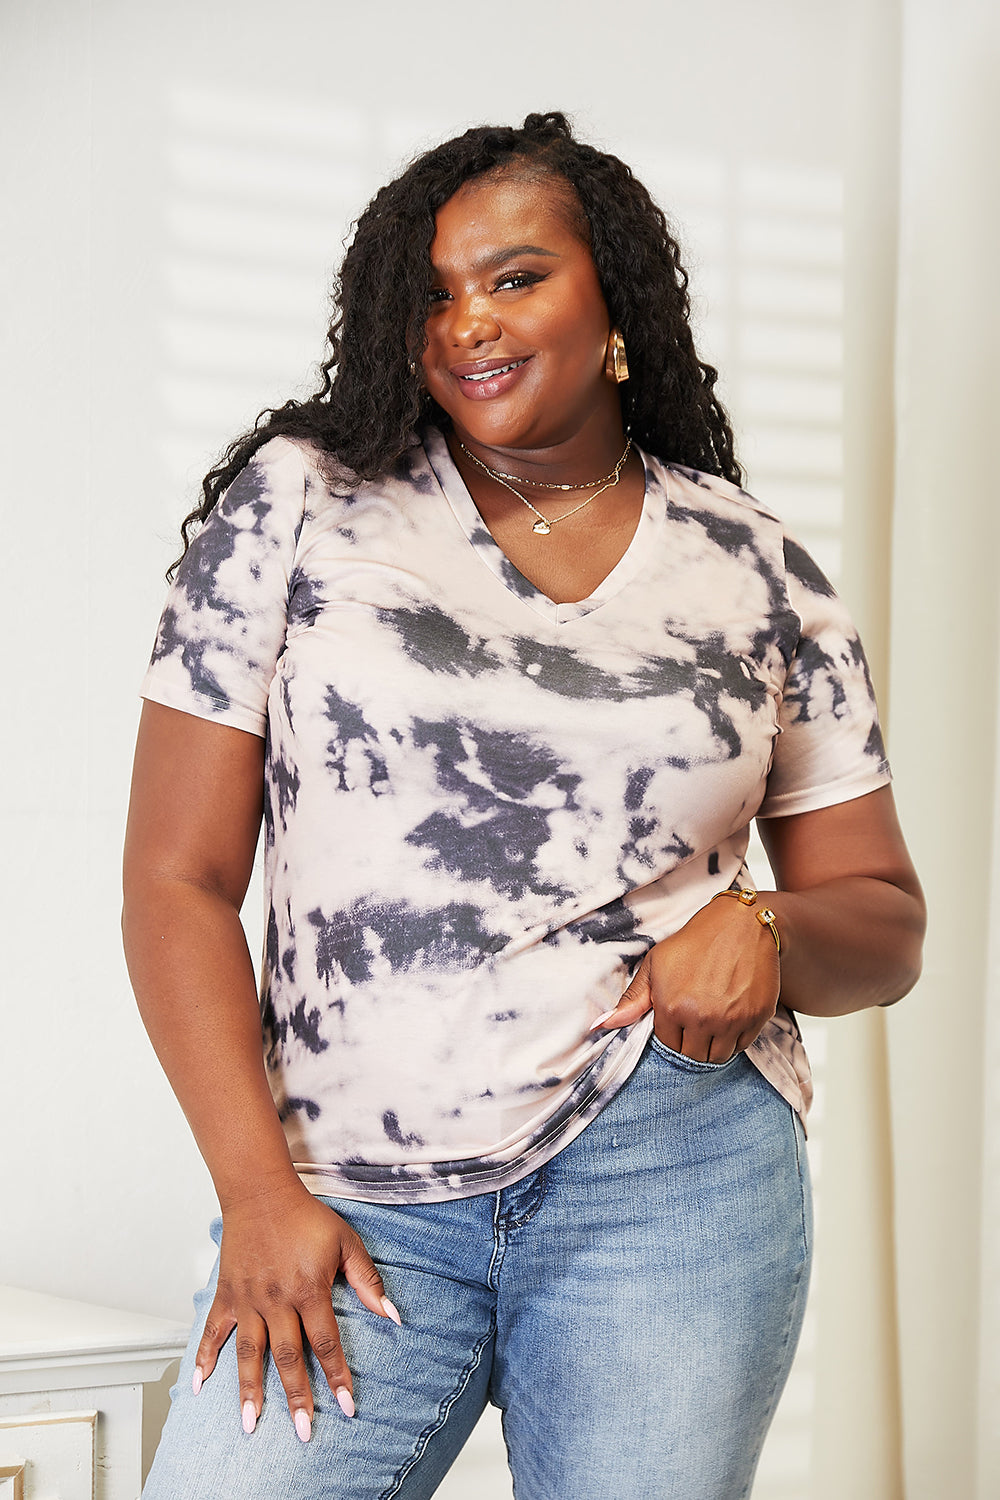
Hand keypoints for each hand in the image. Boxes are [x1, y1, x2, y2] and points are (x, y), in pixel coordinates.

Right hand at [193, 1181, 399, 1440]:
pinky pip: (213, 1331)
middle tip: (303, 1433)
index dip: (337, 1377)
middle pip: (288, 1357)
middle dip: (297, 1398)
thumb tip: (392, 1315)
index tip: (347, 1407)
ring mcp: (248, 1300)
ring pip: (249, 1353)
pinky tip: (200, 1386)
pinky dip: (204, 1358)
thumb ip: (367, 1280)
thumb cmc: (306, 1217)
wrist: (262, 1193)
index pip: (326, 1343)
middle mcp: (277, 1300)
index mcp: (309, 1289)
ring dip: (250, 1391)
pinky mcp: (227, 1294)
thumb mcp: (346, 1242)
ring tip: (250, 1425)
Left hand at [592, 898, 779, 1061]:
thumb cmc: (694, 943)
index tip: (678, 1022)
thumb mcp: (656, 965)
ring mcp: (732, 1020)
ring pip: (719, 1057)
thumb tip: (599, 1026)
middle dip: (692, 1045)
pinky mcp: (757, 1017)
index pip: (669, 1047)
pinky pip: (743, 1045)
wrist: (741, 924)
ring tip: (712, 1021)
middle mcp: (702, 1018)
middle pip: (694, 1057)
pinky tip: (730, 1016)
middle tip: (696, 1023)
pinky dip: (736, 1038)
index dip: (672, 1036)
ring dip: (713, 1046)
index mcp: (672, 1008)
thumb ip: (631, 1000)